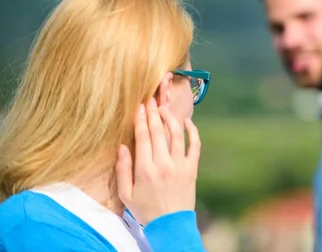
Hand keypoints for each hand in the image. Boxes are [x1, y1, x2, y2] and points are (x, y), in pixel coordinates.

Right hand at [115, 97, 200, 225]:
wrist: (170, 225)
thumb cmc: (146, 210)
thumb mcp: (126, 194)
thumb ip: (122, 170)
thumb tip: (122, 147)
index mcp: (144, 169)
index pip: (143, 137)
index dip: (141, 119)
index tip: (140, 107)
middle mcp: (163, 164)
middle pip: (158, 132)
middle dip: (154, 114)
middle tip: (151, 101)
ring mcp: (179, 165)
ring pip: (176, 134)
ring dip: (170, 118)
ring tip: (165, 108)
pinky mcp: (192, 168)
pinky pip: (195, 146)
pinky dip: (192, 132)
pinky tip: (188, 121)